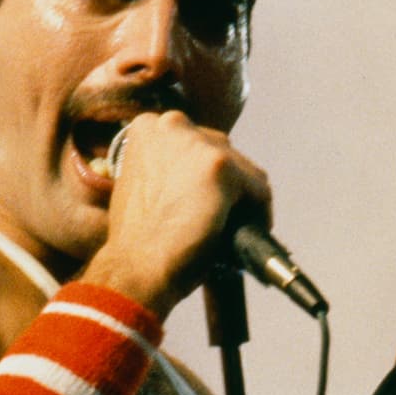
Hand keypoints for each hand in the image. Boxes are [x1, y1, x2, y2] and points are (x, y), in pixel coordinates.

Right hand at [85, 110, 270, 317]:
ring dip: (242, 199)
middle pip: (222, 150)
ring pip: (244, 169)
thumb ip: (169, 167)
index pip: (196, 143)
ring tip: (233, 229)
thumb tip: (202, 175)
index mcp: (148, 127)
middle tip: (221, 217)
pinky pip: (259, 189)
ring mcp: (198, 144)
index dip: (203, 175)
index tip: (205, 199)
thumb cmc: (137, 239)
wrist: (135, 269)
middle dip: (226, 184)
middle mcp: (171, 125)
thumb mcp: (143, 184)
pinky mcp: (221, 166)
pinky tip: (245, 236)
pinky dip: (259, 214)